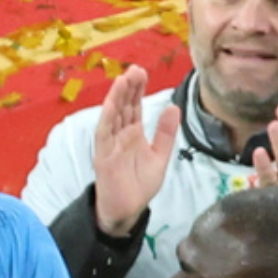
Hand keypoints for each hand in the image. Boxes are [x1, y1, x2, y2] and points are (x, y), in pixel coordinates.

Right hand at [92, 66, 182, 237]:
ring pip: (113, 116)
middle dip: (128, 88)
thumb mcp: (161, 155)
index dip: (138, 90)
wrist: (128, 209)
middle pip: (124, 107)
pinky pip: (104, 133)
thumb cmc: (140, 185)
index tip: (142, 72)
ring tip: (123, 78)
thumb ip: (166, 132)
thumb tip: (173, 106)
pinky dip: (107, 117)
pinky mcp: (104, 156)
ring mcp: (110, 145)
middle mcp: (120, 136)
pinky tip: (112, 103)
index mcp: (134, 135)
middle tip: (135, 68)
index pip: (135, 107)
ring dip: (117, 97)